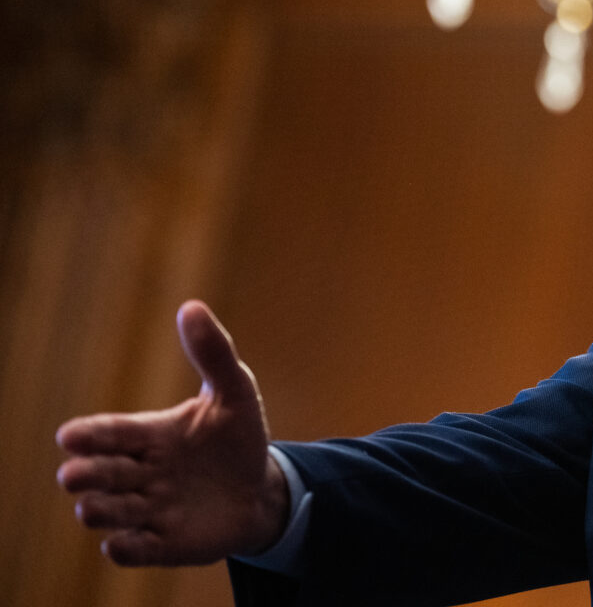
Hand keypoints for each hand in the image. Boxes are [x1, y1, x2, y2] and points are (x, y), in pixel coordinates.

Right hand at [56, 300, 289, 565]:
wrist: (260, 489)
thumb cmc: (236, 437)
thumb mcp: (234, 391)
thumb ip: (213, 353)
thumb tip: (191, 305)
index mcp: (149, 435)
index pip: (110, 434)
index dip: (89, 436)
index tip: (69, 436)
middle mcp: (140, 473)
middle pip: (102, 474)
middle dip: (86, 474)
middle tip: (75, 474)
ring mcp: (149, 510)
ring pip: (112, 512)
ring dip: (100, 510)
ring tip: (91, 507)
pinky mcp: (164, 543)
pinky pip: (136, 549)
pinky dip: (125, 548)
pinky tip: (119, 544)